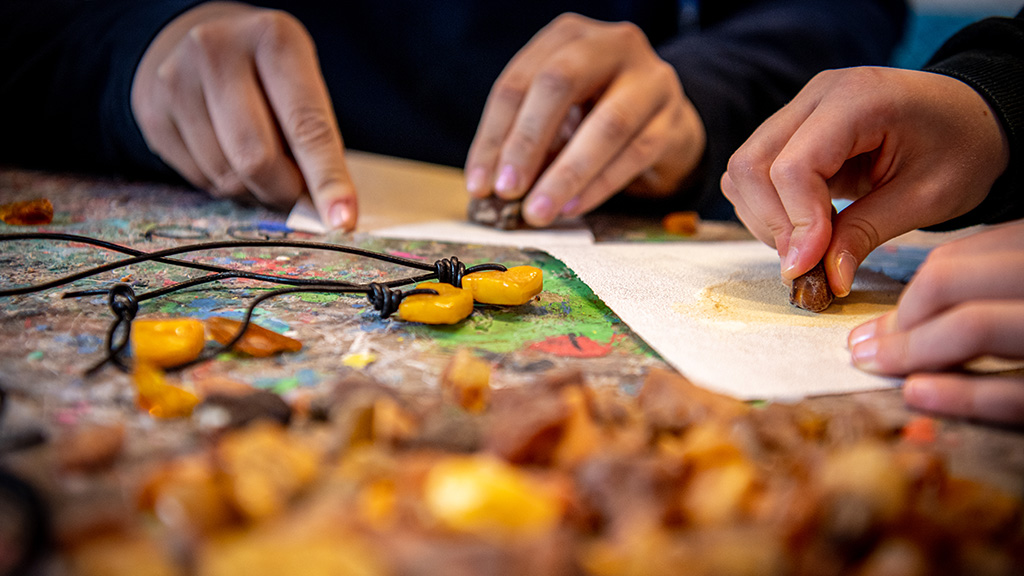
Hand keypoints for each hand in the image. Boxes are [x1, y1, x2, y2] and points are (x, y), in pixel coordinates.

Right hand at [131, 2, 356, 229]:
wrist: (204, 42)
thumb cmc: (269, 74)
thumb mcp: (302, 82)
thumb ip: (315, 138)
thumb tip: (326, 210)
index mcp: (274, 38)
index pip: (306, 124)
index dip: (327, 179)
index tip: (342, 220)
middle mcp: (218, 51)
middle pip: (257, 158)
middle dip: (286, 192)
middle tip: (300, 196)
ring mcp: (177, 80)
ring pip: (227, 176)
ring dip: (256, 190)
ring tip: (265, 167)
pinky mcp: (153, 111)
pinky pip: (200, 179)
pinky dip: (226, 184)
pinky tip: (231, 157)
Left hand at [465, 13, 704, 227]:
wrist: (663, 121)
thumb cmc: (596, 113)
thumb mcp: (556, 114)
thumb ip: (527, 140)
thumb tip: (493, 186)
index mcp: (569, 37)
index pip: (520, 81)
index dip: (494, 135)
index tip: (479, 183)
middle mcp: (612, 45)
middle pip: (559, 84)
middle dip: (527, 142)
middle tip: (507, 190)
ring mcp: (650, 79)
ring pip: (606, 124)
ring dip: (566, 174)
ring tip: (539, 210)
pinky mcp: (673, 119)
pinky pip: (635, 154)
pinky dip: (599, 185)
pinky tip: (573, 206)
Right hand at [721, 67, 1008, 295]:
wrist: (973, 117)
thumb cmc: (962, 148)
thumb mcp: (927, 197)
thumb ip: (866, 235)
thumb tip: (823, 278)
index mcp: (857, 99)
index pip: (793, 167)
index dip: (796, 223)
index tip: (808, 267)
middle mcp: (816, 96)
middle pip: (751, 165)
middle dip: (772, 224)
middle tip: (806, 263)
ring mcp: (799, 109)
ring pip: (743, 170)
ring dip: (765, 218)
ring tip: (809, 245)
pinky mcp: (792, 129)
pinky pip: (754, 172)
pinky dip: (768, 208)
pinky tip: (806, 226)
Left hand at [847, 221, 1023, 425]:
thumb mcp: (1023, 272)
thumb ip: (983, 283)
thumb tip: (898, 325)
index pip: (951, 265)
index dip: (903, 301)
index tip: (870, 328)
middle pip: (952, 287)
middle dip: (897, 325)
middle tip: (861, 352)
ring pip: (977, 328)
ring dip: (916, 353)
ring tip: (880, 369)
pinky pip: (1018, 389)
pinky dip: (964, 393)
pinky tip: (920, 393)